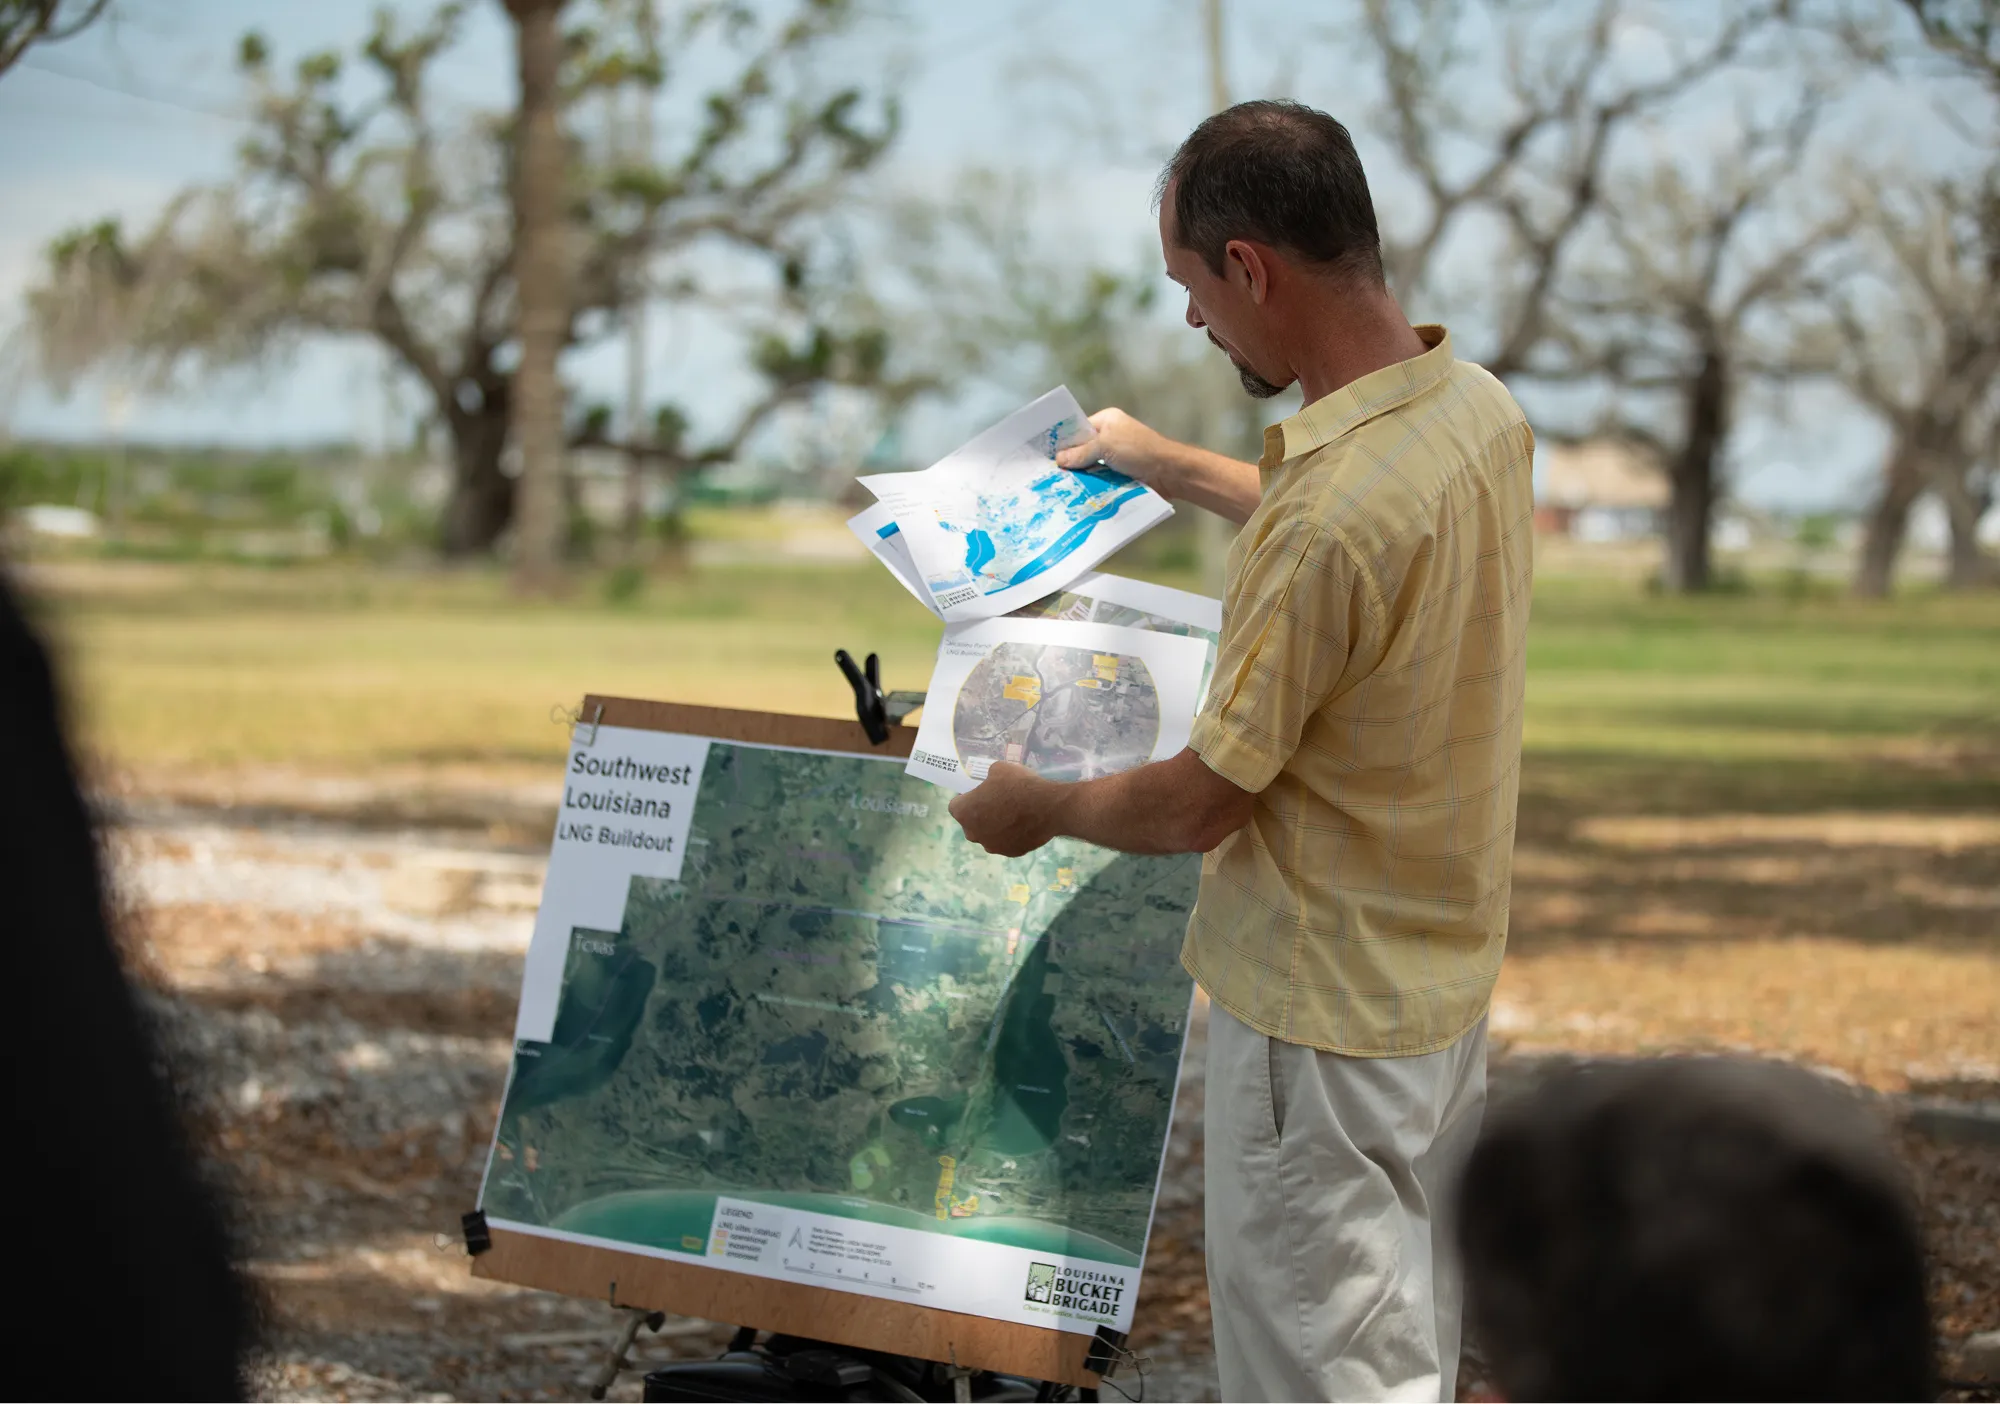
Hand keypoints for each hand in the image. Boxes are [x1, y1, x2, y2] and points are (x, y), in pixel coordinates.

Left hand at [948, 762, 1060, 857]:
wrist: (1048, 806)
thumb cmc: (1018, 785)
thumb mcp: (999, 769)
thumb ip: (989, 777)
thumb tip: (991, 781)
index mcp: (964, 812)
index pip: (955, 806)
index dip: (966, 798)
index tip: (979, 793)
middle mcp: (973, 833)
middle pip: (971, 824)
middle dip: (979, 815)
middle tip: (997, 803)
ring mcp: (992, 846)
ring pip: (988, 835)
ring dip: (995, 827)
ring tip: (1013, 814)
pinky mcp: (1011, 853)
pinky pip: (1007, 842)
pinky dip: (1012, 835)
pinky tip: (1025, 824)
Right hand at [1055, 408, 1179, 495]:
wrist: (1169, 472)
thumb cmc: (1138, 450)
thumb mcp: (1105, 446)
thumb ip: (1081, 452)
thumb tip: (1059, 460)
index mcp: (1107, 420)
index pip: (1079, 429)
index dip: (1064, 441)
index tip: (1046, 454)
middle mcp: (1110, 436)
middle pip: (1083, 449)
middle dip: (1070, 461)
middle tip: (1047, 473)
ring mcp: (1116, 456)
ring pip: (1090, 466)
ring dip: (1080, 476)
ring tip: (1057, 486)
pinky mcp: (1120, 474)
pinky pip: (1100, 479)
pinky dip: (1091, 485)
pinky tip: (1075, 494)